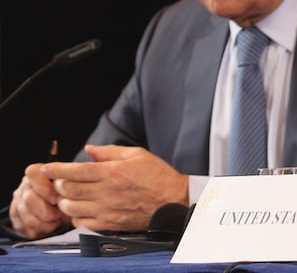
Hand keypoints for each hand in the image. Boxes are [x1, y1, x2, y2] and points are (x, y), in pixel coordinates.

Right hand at [9, 163, 70, 238]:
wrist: (66, 209)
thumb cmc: (71, 195)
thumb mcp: (74, 186)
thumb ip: (70, 185)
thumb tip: (73, 192)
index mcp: (38, 173)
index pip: (33, 173)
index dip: (44, 188)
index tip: (57, 199)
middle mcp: (25, 187)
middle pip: (28, 198)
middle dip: (46, 211)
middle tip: (59, 215)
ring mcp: (18, 203)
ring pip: (27, 217)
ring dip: (44, 223)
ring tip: (56, 221)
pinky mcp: (17, 220)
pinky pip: (24, 228)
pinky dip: (39, 230)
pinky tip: (49, 226)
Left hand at [41, 144, 188, 232]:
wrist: (173, 201)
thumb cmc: (158, 177)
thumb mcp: (137, 155)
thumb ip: (109, 152)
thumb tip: (89, 150)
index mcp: (112, 172)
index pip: (74, 170)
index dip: (55, 169)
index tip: (46, 168)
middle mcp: (106, 191)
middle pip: (67, 189)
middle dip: (59, 184)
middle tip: (62, 181)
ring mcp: (106, 210)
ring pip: (70, 207)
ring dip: (65, 201)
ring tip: (71, 196)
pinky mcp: (109, 224)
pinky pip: (81, 223)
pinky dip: (76, 216)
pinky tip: (82, 209)